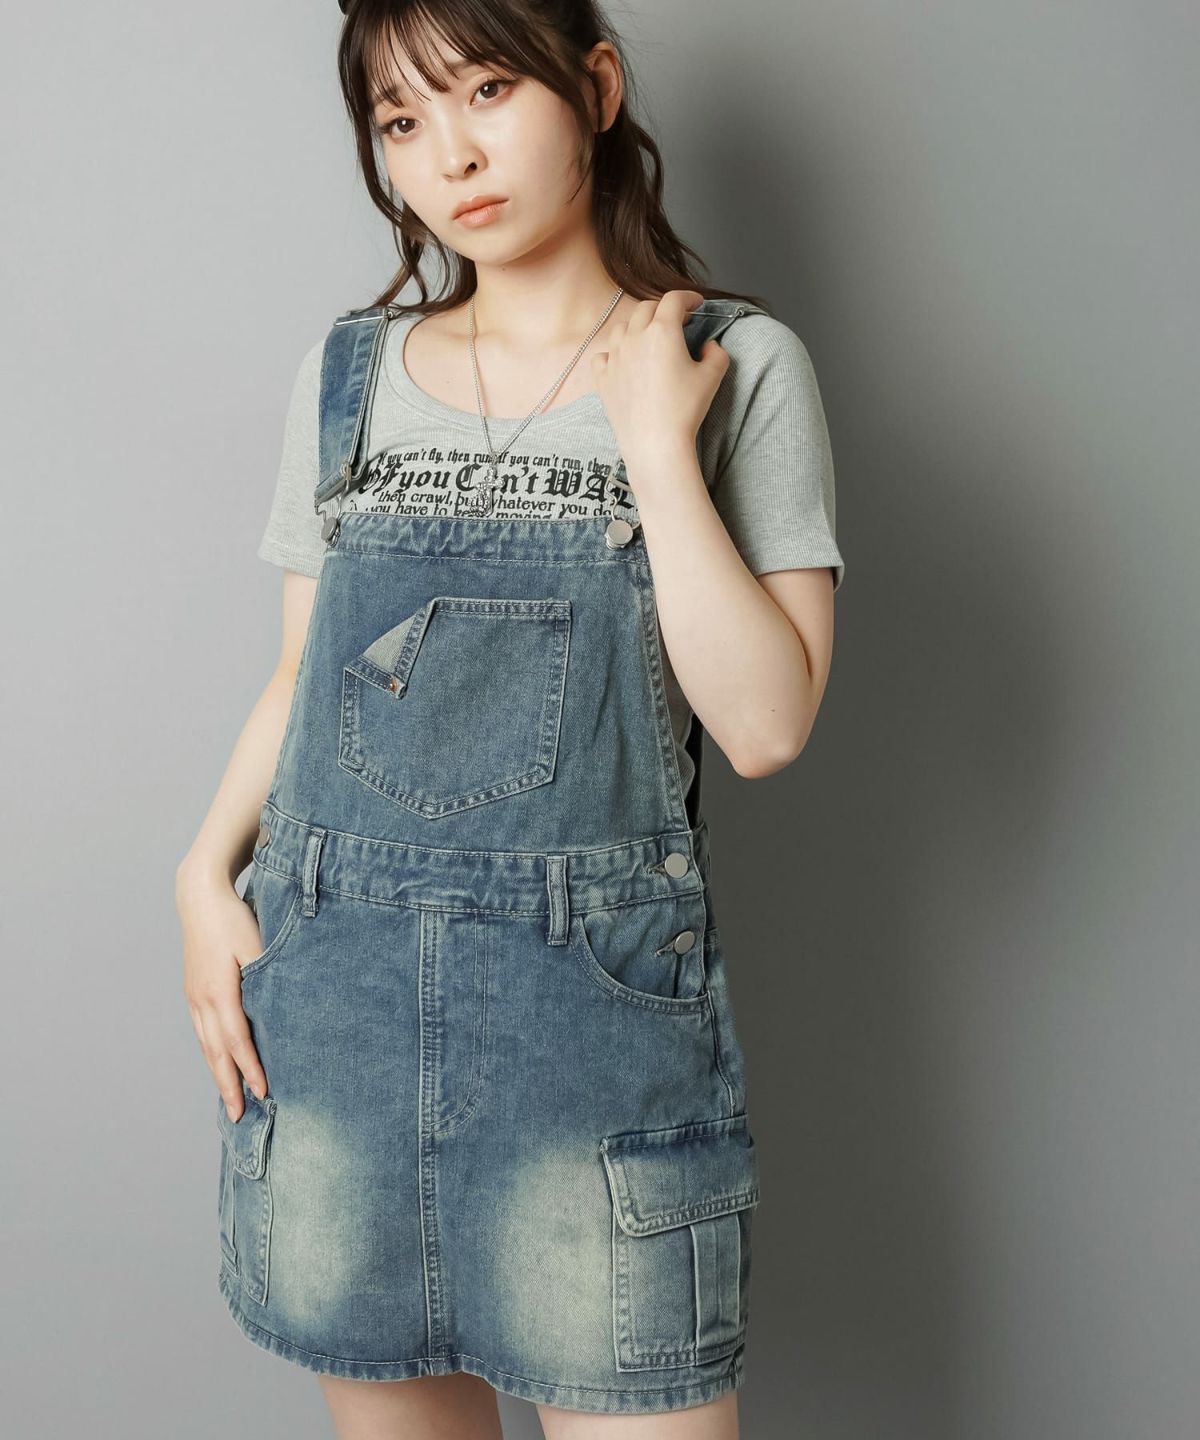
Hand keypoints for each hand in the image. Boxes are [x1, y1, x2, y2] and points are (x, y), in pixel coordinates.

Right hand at [177, 869, 268, 1119]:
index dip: (250, 1068)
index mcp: (219, 992)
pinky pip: (202, 1032)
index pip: (237, 1040)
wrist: (199, 896)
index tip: (264, 1092)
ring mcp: (194, 997)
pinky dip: (211, 1054)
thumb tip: (277, 1006)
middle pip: (216, 1053)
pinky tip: (219, 1064)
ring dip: (218, 1074)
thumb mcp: (254, 943)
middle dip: (229, 1085)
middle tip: (238, 1116)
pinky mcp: (193, 992)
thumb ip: (264, 975)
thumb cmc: (232, 917)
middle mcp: (202, 1000)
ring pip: (206, 1046)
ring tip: (229, 1099)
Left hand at [590, 290, 728, 465]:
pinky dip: (613, 353)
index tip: (696, 303)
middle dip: (663, 309)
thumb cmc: (685, 410)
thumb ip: (716, 353)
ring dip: (637, 327)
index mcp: (663, 331)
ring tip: (648, 340)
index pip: (674, 300)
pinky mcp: (602, 378)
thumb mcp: (713, 377)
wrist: (655, 443)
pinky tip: (623, 361)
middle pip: (646, 308)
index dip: (688, 297)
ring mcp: (615, 356)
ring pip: (622, 328)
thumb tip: (709, 346)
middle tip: (676, 321)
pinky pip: (603, 354)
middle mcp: (635, 337)